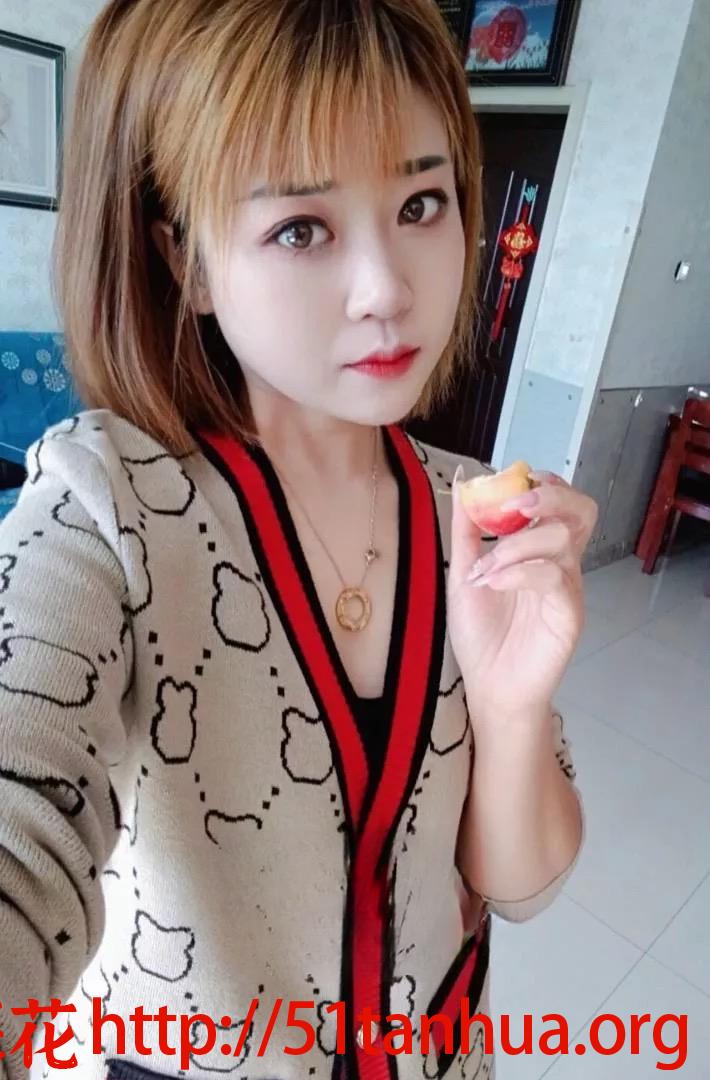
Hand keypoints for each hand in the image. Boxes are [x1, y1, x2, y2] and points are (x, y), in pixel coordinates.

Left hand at [447, 468, 597, 722]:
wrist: (489, 685)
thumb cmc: (481, 632)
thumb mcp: (464, 572)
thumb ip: (466, 528)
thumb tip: (463, 477)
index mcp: (539, 549)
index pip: (560, 501)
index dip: (544, 482)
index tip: (512, 480)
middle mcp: (560, 562)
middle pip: (581, 510)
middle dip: (551, 495)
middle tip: (516, 503)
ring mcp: (568, 587)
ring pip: (563, 538)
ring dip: (516, 543)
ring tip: (486, 568)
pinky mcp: (569, 613)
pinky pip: (555, 576)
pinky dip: (520, 571)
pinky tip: (494, 583)